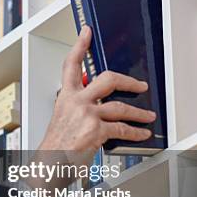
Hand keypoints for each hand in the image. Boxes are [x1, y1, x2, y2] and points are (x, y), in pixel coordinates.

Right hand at [38, 26, 156, 164]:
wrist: (49, 163)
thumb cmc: (56, 144)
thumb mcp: (62, 118)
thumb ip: (78, 106)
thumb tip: (98, 104)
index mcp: (66, 97)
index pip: (71, 65)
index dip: (79, 45)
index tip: (86, 32)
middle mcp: (76, 102)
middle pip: (107, 79)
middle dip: (128, 81)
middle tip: (139, 84)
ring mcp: (87, 114)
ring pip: (121, 106)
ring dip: (139, 112)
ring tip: (147, 116)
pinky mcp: (96, 130)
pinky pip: (123, 128)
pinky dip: (136, 132)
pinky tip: (141, 134)